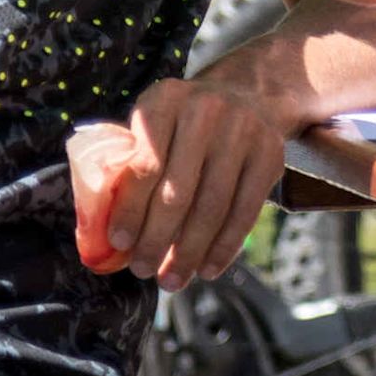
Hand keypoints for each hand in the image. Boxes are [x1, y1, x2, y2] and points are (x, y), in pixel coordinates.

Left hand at [95, 75, 291, 288]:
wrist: (245, 96)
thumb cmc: (181, 126)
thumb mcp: (151, 126)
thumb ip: (129, 167)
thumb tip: (104, 237)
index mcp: (165, 99)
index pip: (145, 164)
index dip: (130, 209)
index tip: (118, 243)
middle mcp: (207, 109)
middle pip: (178, 190)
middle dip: (157, 238)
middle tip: (143, 270)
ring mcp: (244, 130)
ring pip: (213, 205)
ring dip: (189, 251)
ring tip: (172, 279)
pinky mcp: (271, 154)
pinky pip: (246, 210)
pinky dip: (225, 246)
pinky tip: (207, 268)